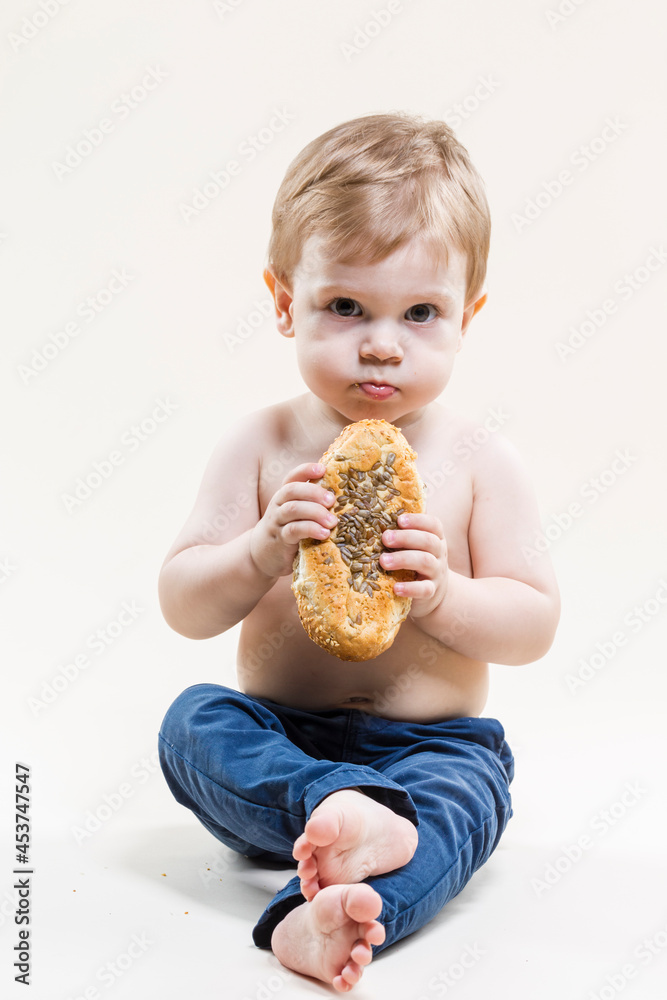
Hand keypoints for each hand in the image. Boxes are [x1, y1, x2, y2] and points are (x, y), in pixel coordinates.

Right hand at [249, 462, 337, 578]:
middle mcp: (279, 504)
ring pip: (293, 509)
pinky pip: (294, 530)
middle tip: (332, 500)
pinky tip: (324, 533)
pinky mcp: (281, 539)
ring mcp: (278, 521)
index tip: (322, 469)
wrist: (264, 553)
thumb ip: (312, 502)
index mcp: (285, 495)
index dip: (306, 470)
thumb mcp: (297, 512)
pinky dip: (311, 529)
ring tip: (333, 521)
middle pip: (292, 490)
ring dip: (316, 512)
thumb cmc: (289, 528)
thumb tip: (343, 493)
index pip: (293, 477)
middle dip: (314, 492)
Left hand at [379, 512, 448, 618]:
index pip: (433, 524)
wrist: (435, 594)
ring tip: (383, 561)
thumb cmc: (417, 563)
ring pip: (425, 562)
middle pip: (428, 541)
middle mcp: (439, 553)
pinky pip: (424, 589)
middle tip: (385, 538)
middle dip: (406, 537)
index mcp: (435, 538)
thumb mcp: (415, 547)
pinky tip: (396, 587)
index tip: (399, 520)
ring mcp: (436, 573)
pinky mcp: (431, 591)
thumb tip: (374, 512)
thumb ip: (403, 533)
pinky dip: (410, 588)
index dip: (418, 520)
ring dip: (403, 559)